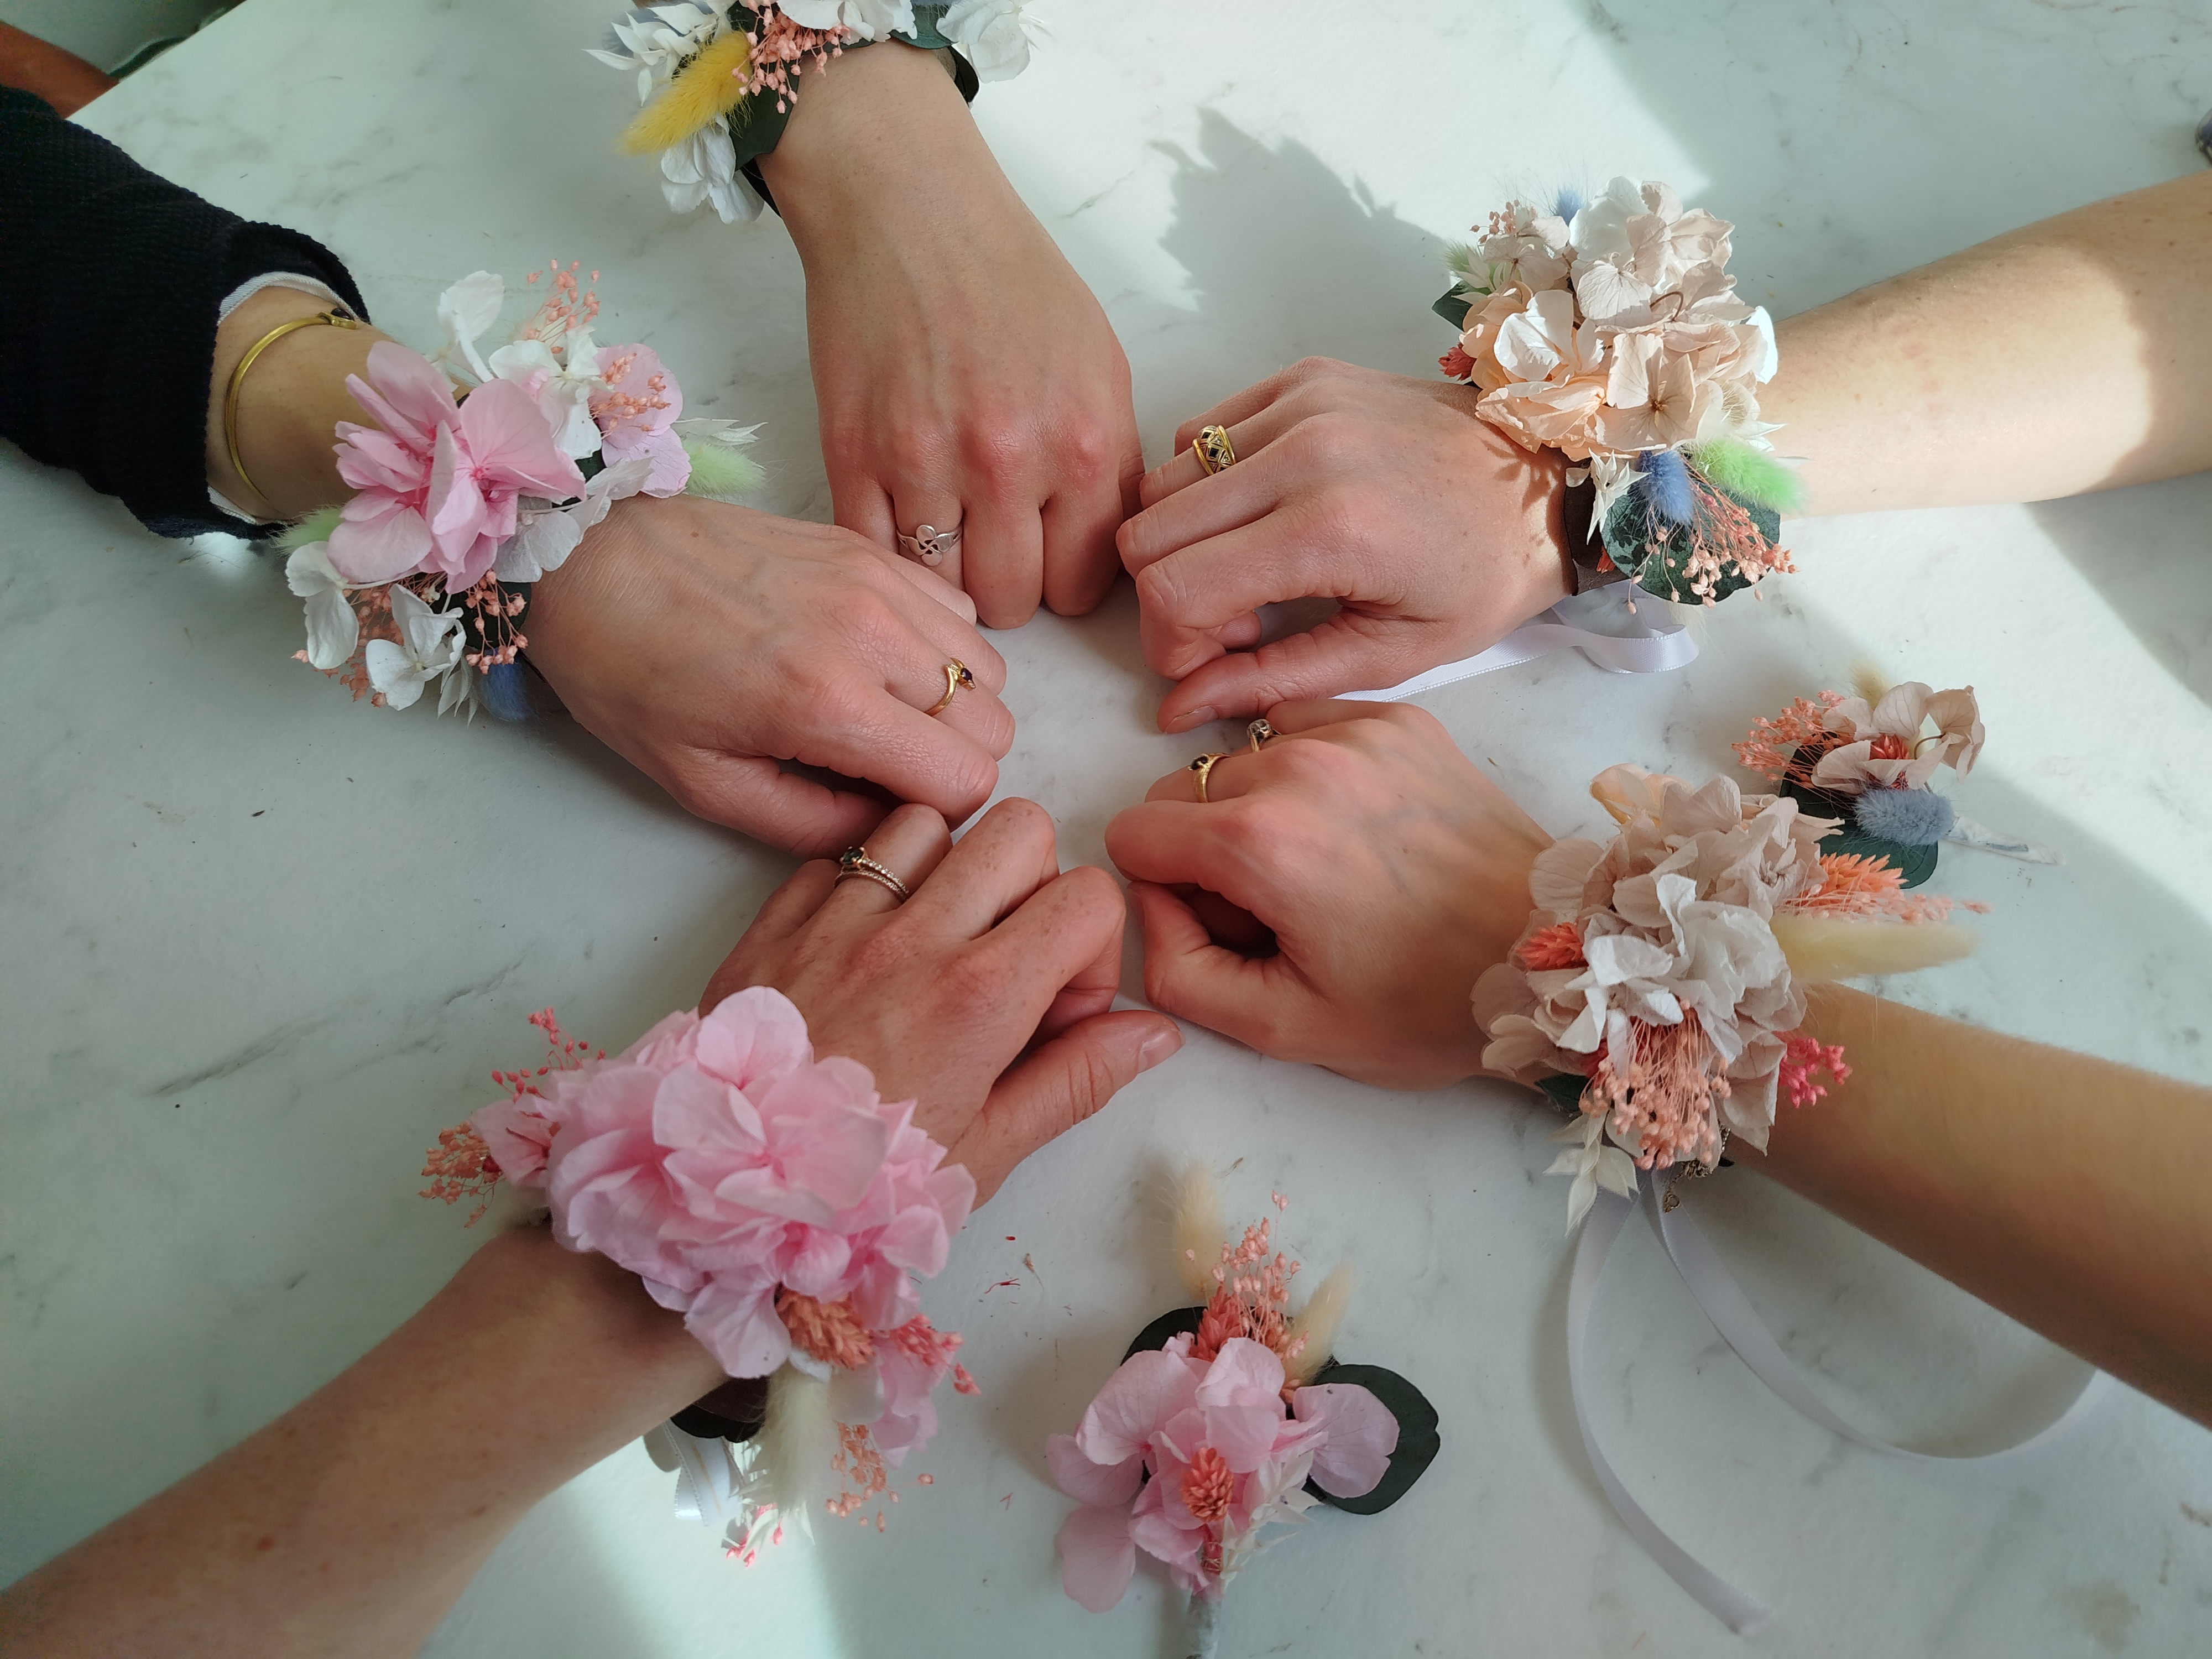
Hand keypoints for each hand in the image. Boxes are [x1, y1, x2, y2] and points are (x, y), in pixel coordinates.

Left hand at [526, 492, 1011, 855]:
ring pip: (988, 669)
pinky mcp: (869, 549)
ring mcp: (879, 581)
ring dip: (951, 703)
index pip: (967, 779)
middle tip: (880, 763)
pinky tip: (877, 659)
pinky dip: (938, 646)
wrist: (591, 559)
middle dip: (950, 760)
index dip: (937, 810)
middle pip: (993, 726)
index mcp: (827, 701)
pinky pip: (958, 612)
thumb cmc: (632, 674)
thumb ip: (812, 826)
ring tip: (880, 709)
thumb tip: (887, 828)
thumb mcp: (707, 787)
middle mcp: (873, 633)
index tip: (885, 803)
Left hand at [700, 798, 1182, 1200]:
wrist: (722, 1191)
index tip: (1057, 1005)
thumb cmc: (859, 1186)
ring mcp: (839, 918)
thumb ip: (1076, 1081)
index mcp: (979, 998)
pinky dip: (867, 883)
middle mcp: (913, 938)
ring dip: (946, 868)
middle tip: (1005, 957)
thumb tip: (1153, 1032)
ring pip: (928, 821)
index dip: (1092, 947)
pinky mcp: (779, 917)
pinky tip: (866, 949)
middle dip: (1033, 883)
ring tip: (933, 941)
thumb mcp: (985, 1153)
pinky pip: (842, 854)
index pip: (1090, 896)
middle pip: (1020, 828)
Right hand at [763, 44, 1140, 627]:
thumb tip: (1101, 547)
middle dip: (1007, 586)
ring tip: (947, 530)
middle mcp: (1008, 462)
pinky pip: (877, 554)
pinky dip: (890, 552)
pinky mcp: (853, 455)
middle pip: (1013, 603)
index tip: (1049, 555)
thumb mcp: (1097, 365)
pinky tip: (902, 519)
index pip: (1084, 584)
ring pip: (942, 593)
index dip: (1065, 579)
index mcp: (1081, 442)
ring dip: (946, 575)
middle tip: (994, 545)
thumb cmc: (1010, 279)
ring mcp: (924, 462)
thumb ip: (1106, 464)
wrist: (910, 207)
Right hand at [1102, 701, 1551, 1088]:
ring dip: (1257, 804)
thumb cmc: (1427, 1003)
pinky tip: (1356, 826)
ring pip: (1241, 754)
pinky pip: (1303, 724)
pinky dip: (1307, 768)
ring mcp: (1353, 731)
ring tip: (1325, 865)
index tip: (1224, 924)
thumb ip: (1177, 972)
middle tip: (1280, 906)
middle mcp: (1298, 765)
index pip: (1133, 832)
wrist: (1553, 960)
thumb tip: (1151, 903)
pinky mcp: (1398, 719)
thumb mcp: (1284, 1028)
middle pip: (1183, 790)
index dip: (1163, 890)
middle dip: (1207, 848)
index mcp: (1260, 842)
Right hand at [1117, 358, 1572, 732]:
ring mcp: (1300, 405)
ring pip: (1160, 482)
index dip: (1169, 644)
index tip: (1208, 664)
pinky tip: (1261, 517)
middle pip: (1148, 534)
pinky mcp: (1301, 378)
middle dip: (1169, 597)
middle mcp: (1303, 453)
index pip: (1174, 588)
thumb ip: (1271, 680)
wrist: (1551, 478)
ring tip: (1250, 571)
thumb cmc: (1483, 575)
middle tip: (1233, 624)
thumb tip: (1175, 710)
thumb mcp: (1389, 654)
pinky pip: (1197, 434)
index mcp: (1330, 530)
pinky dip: (1206, 485)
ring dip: (1184, 541)